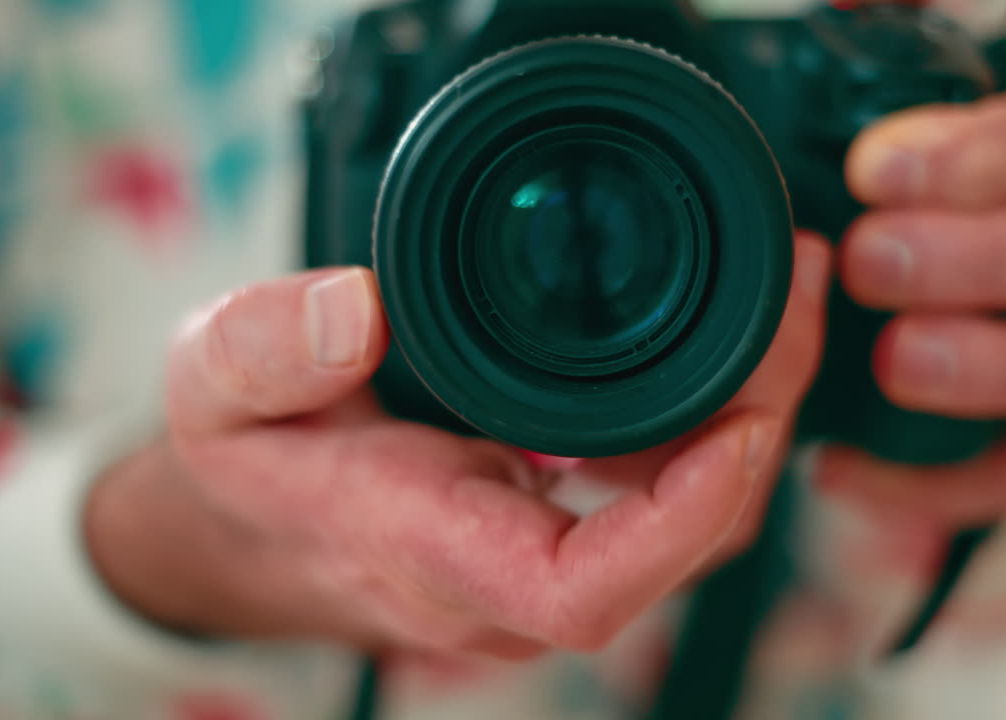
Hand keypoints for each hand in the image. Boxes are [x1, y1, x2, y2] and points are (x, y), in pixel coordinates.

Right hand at [84, 234, 830, 658]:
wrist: (259, 524)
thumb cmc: (247, 461)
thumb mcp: (213, 387)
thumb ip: (262, 349)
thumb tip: (356, 309)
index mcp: (426, 547)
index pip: (578, 593)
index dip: (679, 527)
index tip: (743, 427)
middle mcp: (508, 579)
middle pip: (681, 550)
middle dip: (760, 431)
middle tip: (792, 297)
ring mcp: (547, 562)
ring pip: (695, 525)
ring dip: (758, 415)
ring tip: (785, 294)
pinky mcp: (566, 530)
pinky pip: (673, 496)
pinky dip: (724, 418)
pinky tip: (741, 336)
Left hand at [817, 71, 1005, 525]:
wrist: (926, 298)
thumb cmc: (904, 196)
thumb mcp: (890, 115)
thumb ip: (885, 53)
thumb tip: (850, 2)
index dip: (977, 155)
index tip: (873, 169)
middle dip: (981, 255)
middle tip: (870, 261)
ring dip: (999, 363)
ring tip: (897, 362)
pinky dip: (950, 478)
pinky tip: (849, 468)